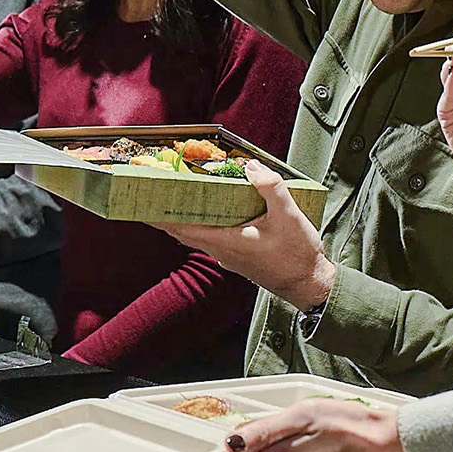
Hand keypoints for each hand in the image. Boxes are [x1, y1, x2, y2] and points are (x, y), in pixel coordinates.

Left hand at [155, 160, 333, 310]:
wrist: (309, 284)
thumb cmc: (297, 255)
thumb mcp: (288, 215)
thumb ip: (270, 188)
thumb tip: (251, 167)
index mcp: (226, 241)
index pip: (182, 228)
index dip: (160, 216)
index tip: (142, 203)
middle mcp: (222, 250)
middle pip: (183, 232)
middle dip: (165, 214)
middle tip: (151, 194)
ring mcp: (229, 256)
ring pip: (197, 236)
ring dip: (183, 219)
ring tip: (174, 198)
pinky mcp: (238, 257)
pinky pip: (211, 238)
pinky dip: (202, 224)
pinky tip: (211, 212)